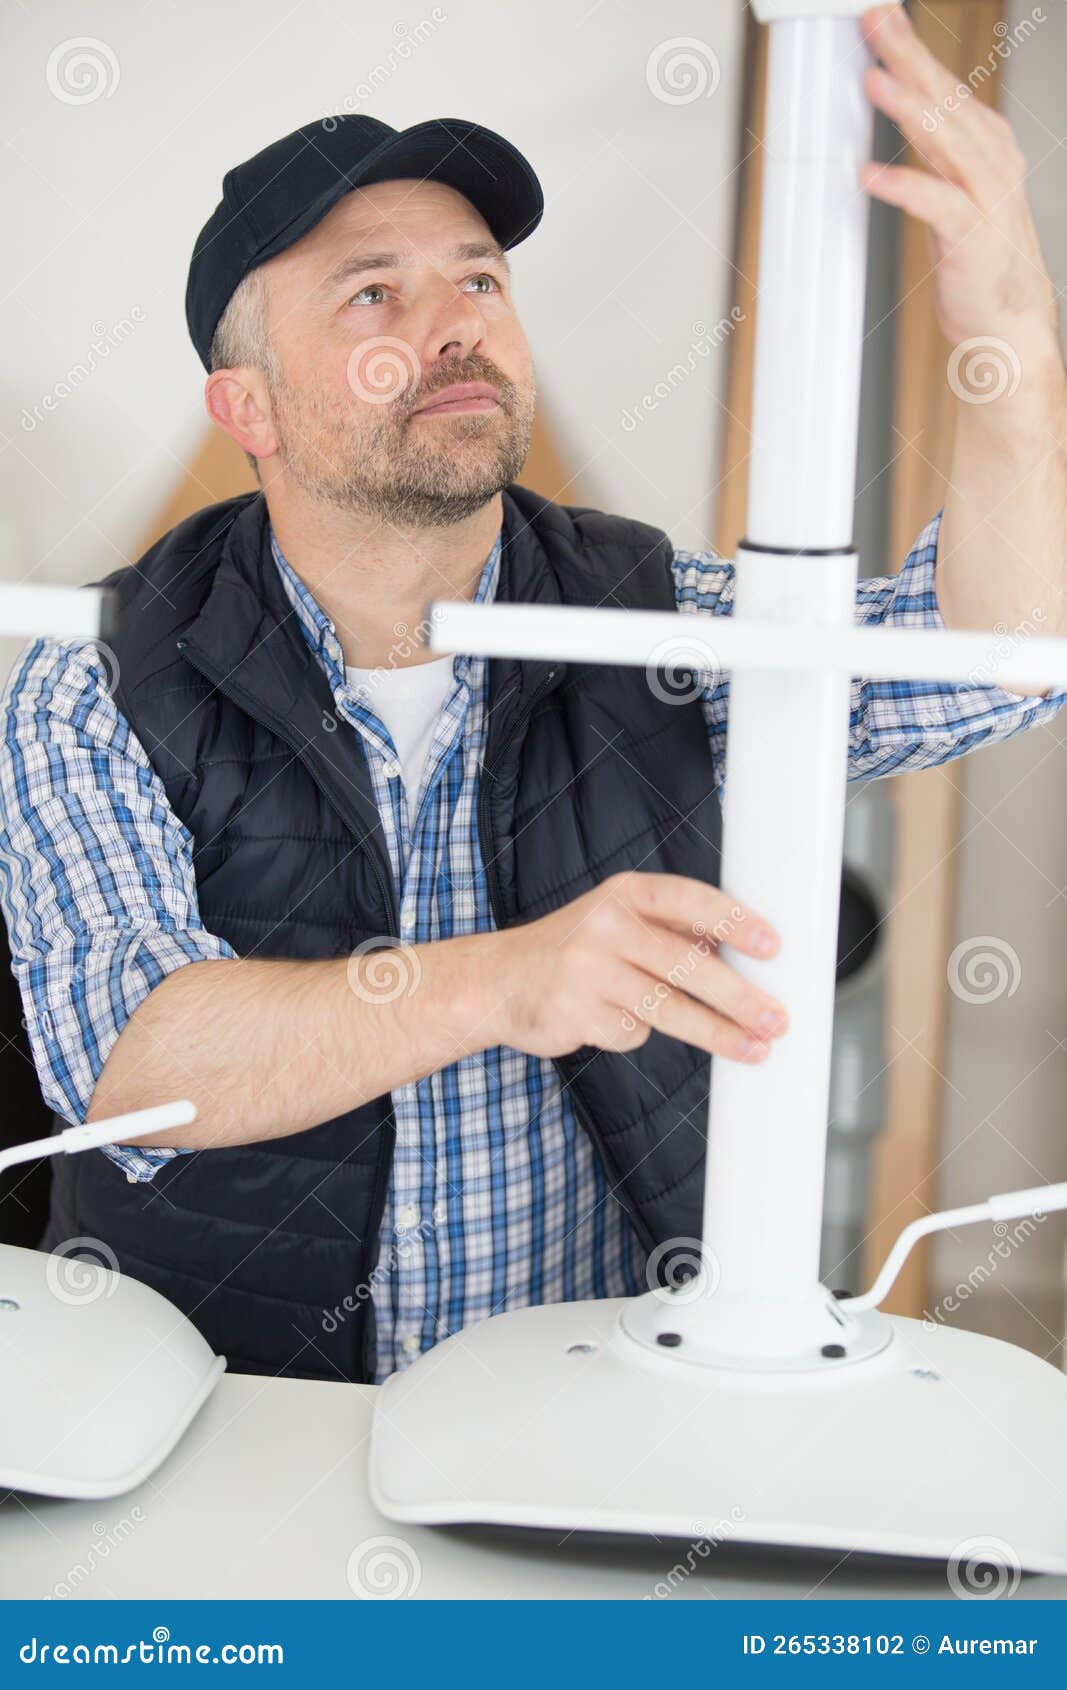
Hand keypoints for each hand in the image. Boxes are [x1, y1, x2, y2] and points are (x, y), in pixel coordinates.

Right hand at [486, 871, 787, 1061]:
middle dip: (739, 997)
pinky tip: (617, 1021)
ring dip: (718, 1033)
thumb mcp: (617, 919)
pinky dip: (638, 1034)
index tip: (772, 947)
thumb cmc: (573, 950)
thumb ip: (671, 931)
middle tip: (776, 1019)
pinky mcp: (576, 1014)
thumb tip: (745, 959)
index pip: (690, 901)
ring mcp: (588, 971)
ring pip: (668, 1009)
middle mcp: (605, 925)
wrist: (496, 980)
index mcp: (625, 894)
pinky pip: (633, 1034)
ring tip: (754, 1048)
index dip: (735, 921)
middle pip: (686, 965)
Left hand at [860, 4, 1059, 364]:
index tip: (880, 17)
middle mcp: (990, 161)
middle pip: (944, 99)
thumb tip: (900, 113)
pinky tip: (870, 174)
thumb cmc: (979, 262)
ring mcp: (985, 196)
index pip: (944, 86)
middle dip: (907, 57)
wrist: (1009, 324)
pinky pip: (933, 204)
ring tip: (874, 81)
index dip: (911, 49)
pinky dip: (902, 187)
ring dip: (907, 109)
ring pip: (943, 141)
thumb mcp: (954, 193)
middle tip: (874, 23)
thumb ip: (931, 155)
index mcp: (986, 146)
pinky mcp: (971, 236)